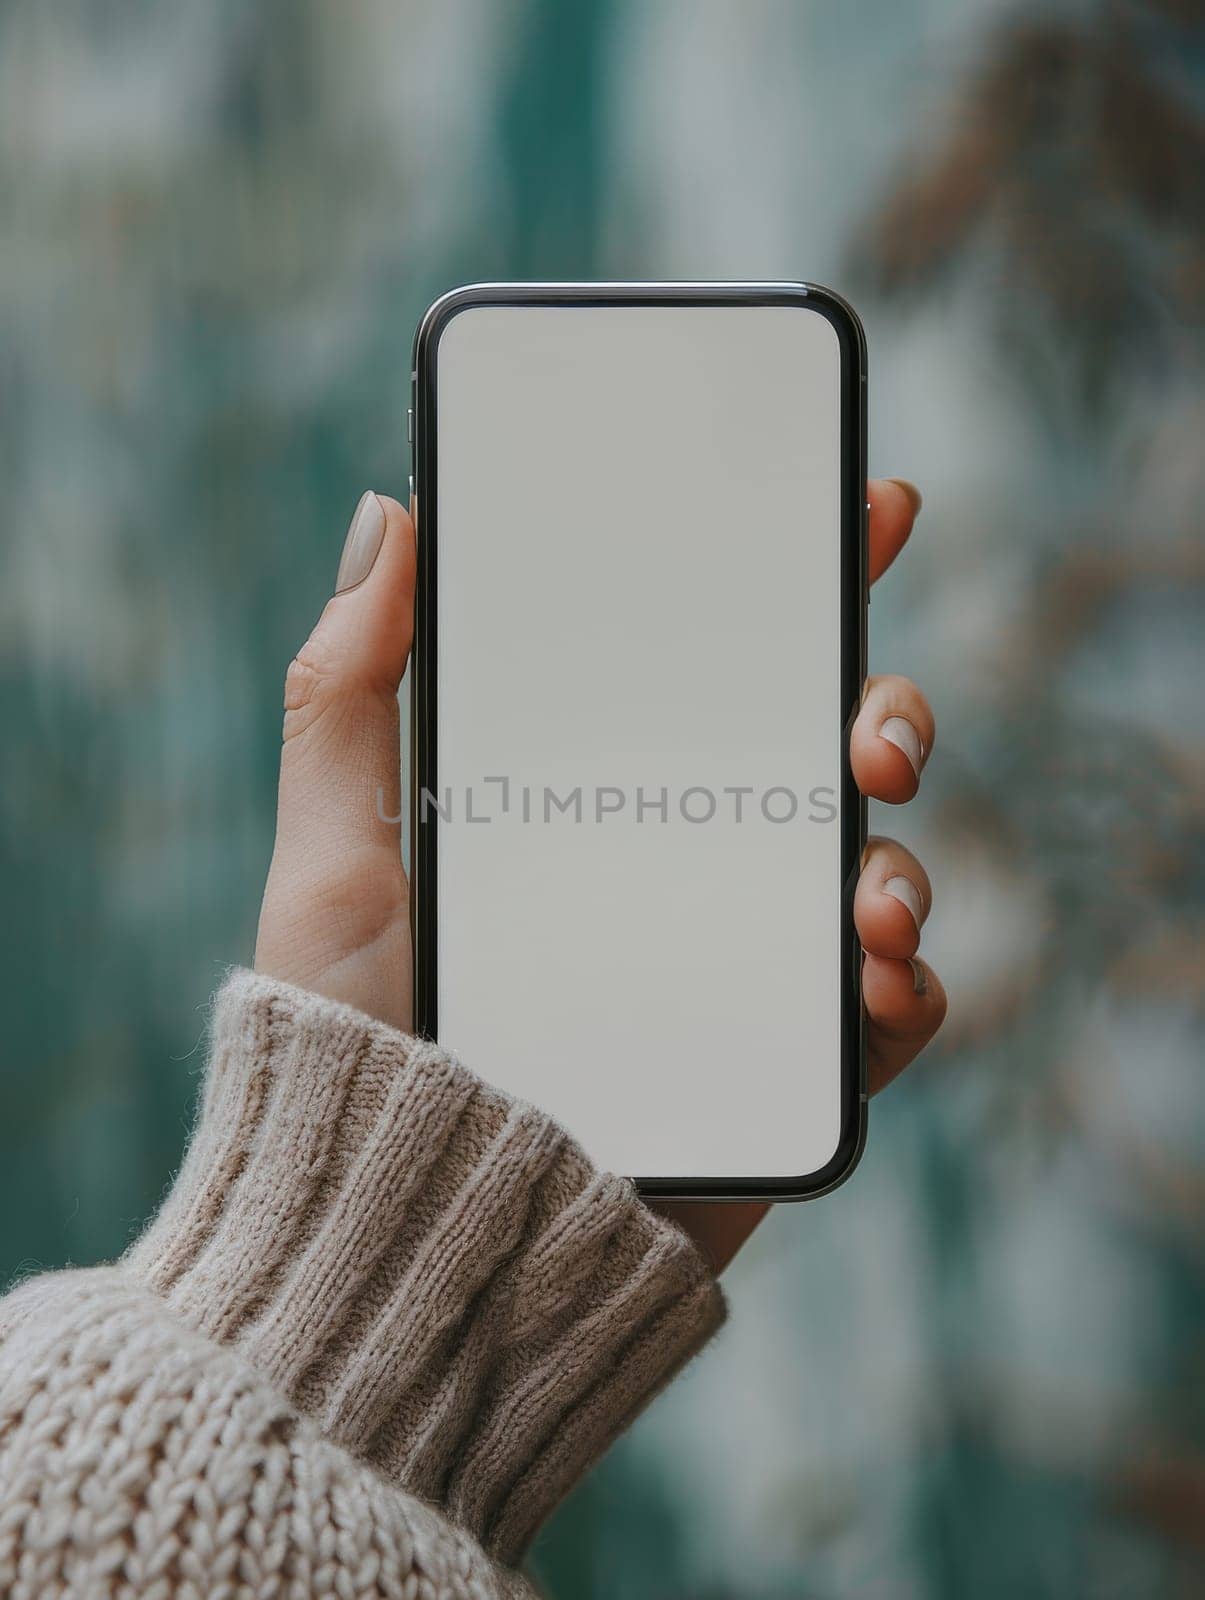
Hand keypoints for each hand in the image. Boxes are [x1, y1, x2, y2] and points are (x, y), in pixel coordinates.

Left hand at [255, 481, 945, 1271]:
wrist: (405, 1242)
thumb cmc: (352, 1050)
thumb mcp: (333, 857)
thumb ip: (346, 690)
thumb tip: (393, 515)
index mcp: (601, 798)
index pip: (715, 670)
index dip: (801, 585)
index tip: (863, 513)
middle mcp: (686, 867)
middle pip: (822, 757)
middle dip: (885, 716)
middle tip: (871, 736)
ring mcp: (744, 966)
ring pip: (875, 872)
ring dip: (904, 858)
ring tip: (868, 893)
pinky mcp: (784, 1068)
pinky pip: (888, 1013)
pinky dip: (910, 986)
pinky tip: (876, 977)